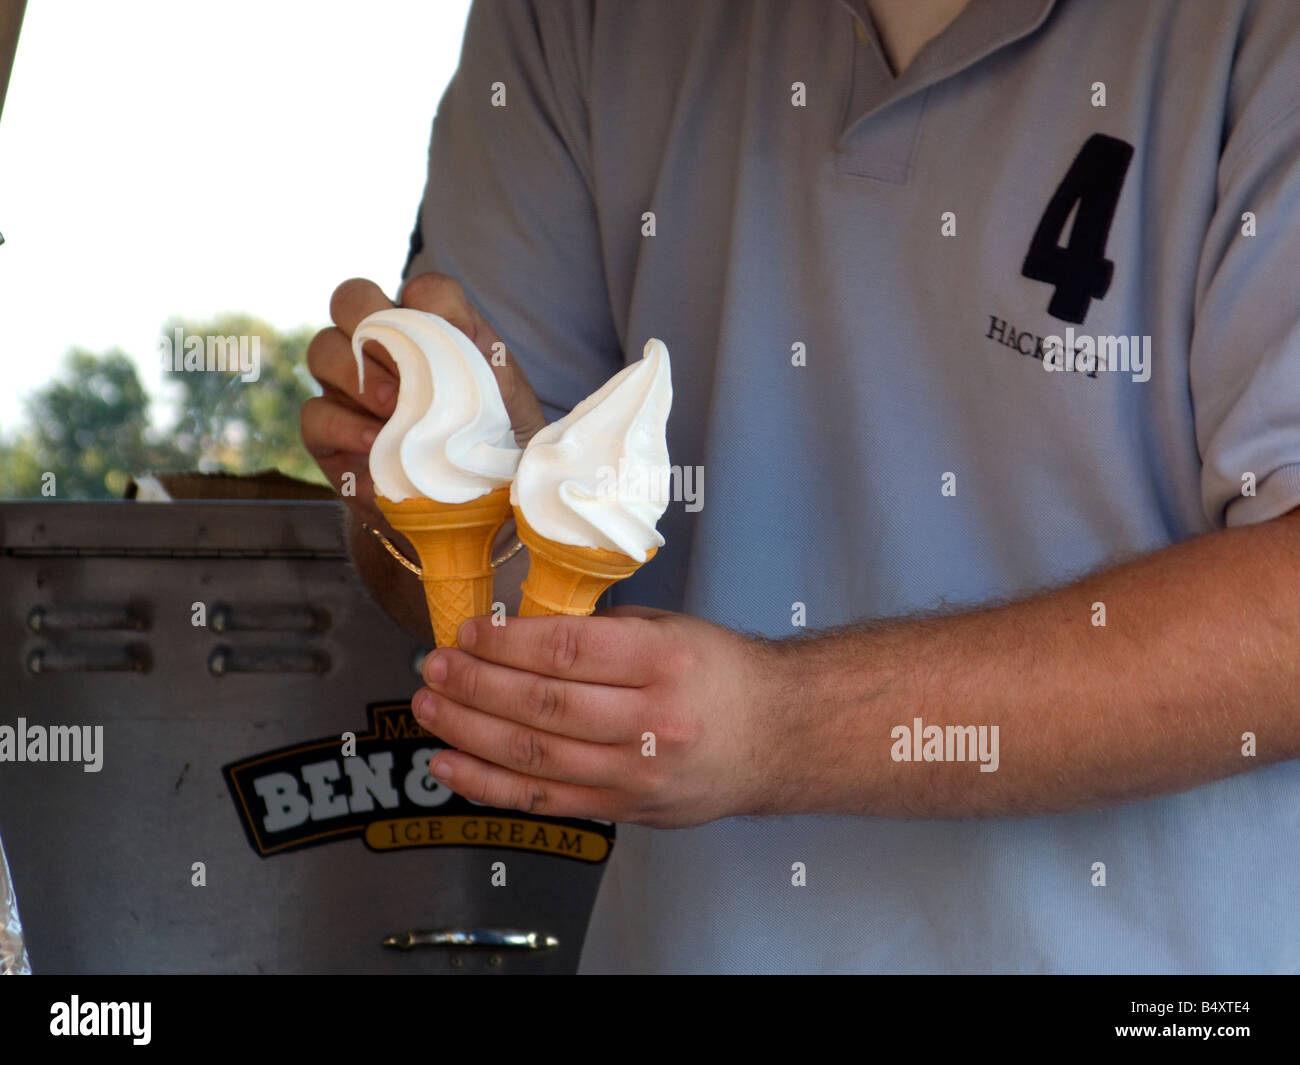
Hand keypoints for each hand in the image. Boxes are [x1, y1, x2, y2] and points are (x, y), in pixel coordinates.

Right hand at [300, 272, 547, 526]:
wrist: (465, 515)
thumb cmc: (493, 454)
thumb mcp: (512, 416)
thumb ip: (499, 379)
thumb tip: (478, 353)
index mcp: (436, 334)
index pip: (426, 290)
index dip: (432, 302)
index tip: (457, 337)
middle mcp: (384, 350)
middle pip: (352, 297)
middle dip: (367, 315)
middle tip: (401, 359)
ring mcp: (349, 389)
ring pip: (324, 347)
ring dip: (356, 371)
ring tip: (394, 407)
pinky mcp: (328, 434)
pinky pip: (315, 413)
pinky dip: (344, 425)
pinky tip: (375, 444)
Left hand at [409, 607, 781, 827]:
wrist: (778, 738)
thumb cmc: (721, 675)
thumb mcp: (670, 631)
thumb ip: (601, 633)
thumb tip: (519, 632)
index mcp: (663, 662)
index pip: (566, 651)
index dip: (505, 641)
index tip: (468, 632)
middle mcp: (651, 721)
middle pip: (542, 703)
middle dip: (475, 683)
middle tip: (435, 666)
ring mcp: (636, 774)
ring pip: (533, 755)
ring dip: (469, 730)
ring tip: (429, 706)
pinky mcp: (623, 809)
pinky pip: (542, 800)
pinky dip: (487, 783)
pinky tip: (450, 763)